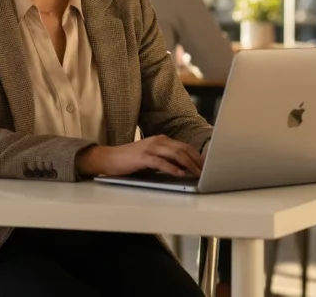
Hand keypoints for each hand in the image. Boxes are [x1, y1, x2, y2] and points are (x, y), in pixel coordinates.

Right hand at [76, 135, 203, 177]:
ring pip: (175, 154)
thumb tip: (184, 168)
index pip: (184, 146)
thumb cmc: (131, 160)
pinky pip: (161, 162)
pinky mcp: (142, 157)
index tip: (206, 165)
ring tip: (196, 173)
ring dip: (188, 164)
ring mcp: (150, 148)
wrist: (109, 158)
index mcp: (161, 140)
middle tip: (205, 171)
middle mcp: (158, 141)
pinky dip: (172, 168)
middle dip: (196, 160)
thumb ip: (167, 159)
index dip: (197, 155)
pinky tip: (180, 174)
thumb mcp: (152, 157)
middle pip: (183, 149)